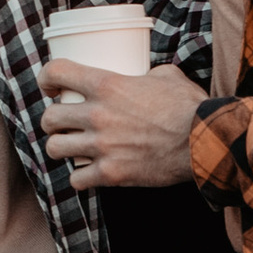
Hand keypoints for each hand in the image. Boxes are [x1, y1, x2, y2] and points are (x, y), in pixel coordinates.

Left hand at [40, 56, 203, 190]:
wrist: (205, 142)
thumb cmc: (190, 107)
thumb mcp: (167, 76)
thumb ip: (146, 74)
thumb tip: (143, 76)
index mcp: (108, 85)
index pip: (57, 72)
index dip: (46, 78)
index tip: (51, 87)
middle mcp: (98, 115)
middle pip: (48, 118)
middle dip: (51, 121)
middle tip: (62, 123)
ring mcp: (102, 146)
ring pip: (55, 149)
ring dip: (60, 148)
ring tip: (70, 148)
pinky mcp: (112, 174)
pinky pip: (76, 179)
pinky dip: (80, 177)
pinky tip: (88, 173)